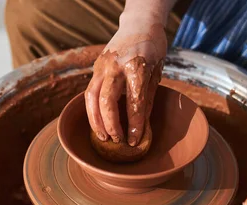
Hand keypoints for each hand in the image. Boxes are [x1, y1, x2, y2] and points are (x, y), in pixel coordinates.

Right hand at [85, 12, 166, 145]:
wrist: (139, 22)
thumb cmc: (152, 48)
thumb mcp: (156, 72)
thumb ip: (147, 98)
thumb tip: (141, 127)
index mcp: (136, 66)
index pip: (134, 103)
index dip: (134, 125)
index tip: (134, 141)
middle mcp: (116, 66)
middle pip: (107, 101)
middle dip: (111, 125)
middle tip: (117, 140)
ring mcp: (102, 66)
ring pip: (91, 98)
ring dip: (95, 121)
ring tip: (103, 136)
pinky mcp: (95, 68)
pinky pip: (90, 93)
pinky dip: (92, 110)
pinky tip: (98, 122)